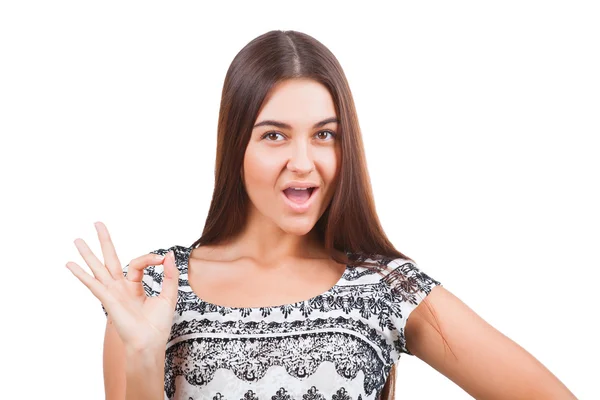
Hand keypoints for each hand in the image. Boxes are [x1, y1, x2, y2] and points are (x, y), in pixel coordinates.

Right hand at [66, 221, 179, 351]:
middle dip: (104, 242)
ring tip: (77, 240)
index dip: (151, 258)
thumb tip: (169, 255)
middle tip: (97, 223)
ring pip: (98, 269)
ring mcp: (112, 293)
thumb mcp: (169, 294)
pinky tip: (70, 264)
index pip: (138, 263)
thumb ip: (169, 274)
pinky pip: (93, 284)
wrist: (150, 343)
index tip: (163, 259)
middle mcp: (120, 288)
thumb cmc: (158, 324)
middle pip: (110, 259)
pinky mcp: (108, 300)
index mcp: (134, 286)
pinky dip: (81, 274)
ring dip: (88, 254)